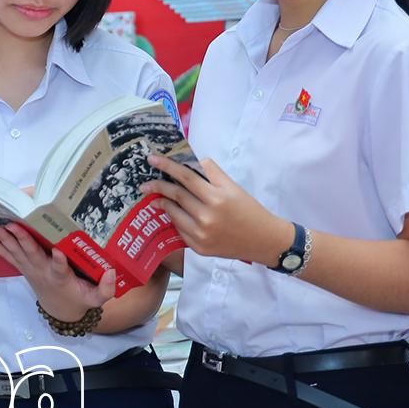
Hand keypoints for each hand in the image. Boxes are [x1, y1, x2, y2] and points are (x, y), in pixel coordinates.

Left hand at [0, 223, 114, 320]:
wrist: (59, 308)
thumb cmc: (79, 297)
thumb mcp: (95, 298)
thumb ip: (105, 289)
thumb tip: (111, 273)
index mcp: (62, 278)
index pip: (61, 270)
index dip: (60, 263)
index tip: (59, 253)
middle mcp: (43, 272)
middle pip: (32, 256)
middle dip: (22, 241)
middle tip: (13, 227)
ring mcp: (30, 268)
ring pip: (15, 252)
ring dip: (4, 240)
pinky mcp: (22, 265)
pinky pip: (6, 255)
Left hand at [142, 155, 294, 264]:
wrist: (263, 240)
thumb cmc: (248, 209)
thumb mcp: (233, 187)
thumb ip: (212, 172)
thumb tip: (191, 160)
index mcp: (217, 198)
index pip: (186, 177)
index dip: (167, 166)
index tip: (152, 159)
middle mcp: (207, 217)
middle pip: (176, 196)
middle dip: (158, 187)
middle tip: (145, 183)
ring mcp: (201, 235)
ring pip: (173, 214)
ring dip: (163, 203)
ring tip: (156, 197)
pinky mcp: (199, 248)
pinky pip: (179, 230)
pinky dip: (174, 220)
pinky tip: (173, 214)